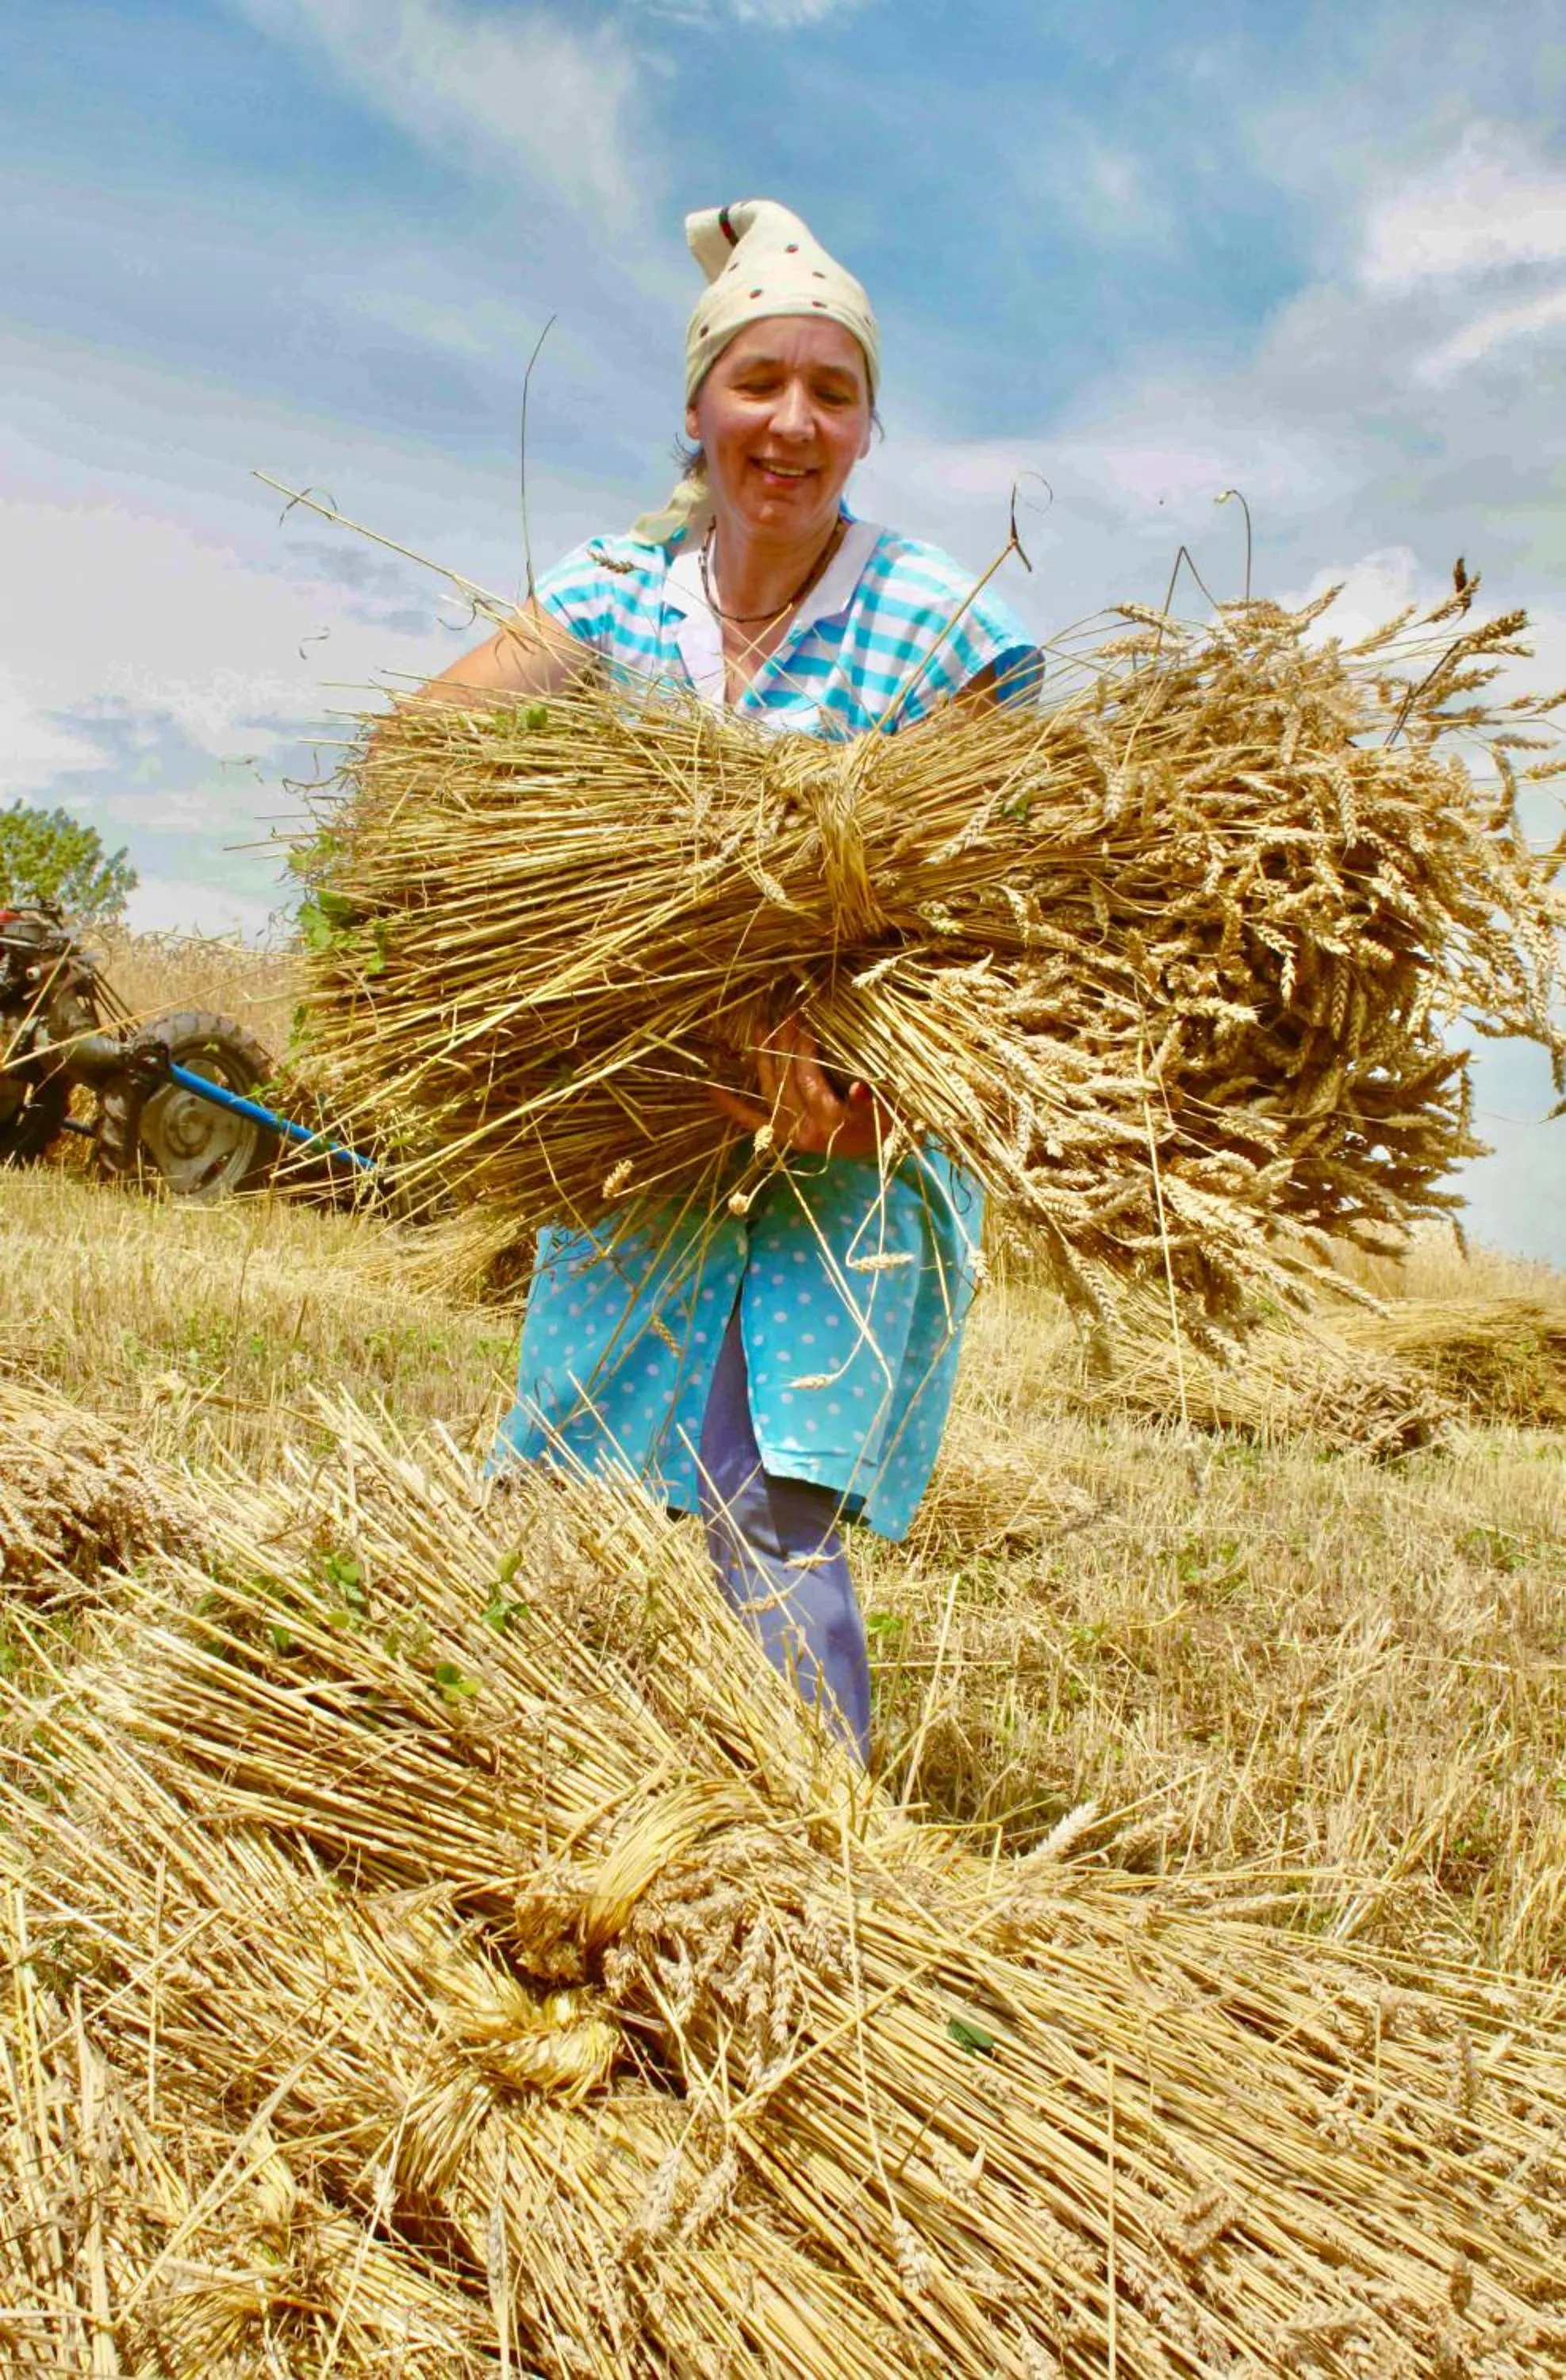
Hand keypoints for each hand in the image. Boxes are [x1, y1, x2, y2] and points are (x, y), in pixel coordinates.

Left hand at [709, 1014, 890, 1160]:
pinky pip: (751, 1120)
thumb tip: (857, 1089)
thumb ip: (866, 1102)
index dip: (805, 1047)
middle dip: (788, 1042)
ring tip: (762, 1026)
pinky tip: (711, 1087)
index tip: (809, 1020)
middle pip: (787, 1079)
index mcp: (831, 1123)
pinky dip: (731, 1105)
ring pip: (770, 1088)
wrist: (881, 1150)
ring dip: (764, 1055)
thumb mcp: (884, 1110)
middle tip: (793, 1014)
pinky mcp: (781, 1136)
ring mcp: (790, 1133)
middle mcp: (806, 1130)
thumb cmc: (888, 1122)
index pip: (809, 1078)